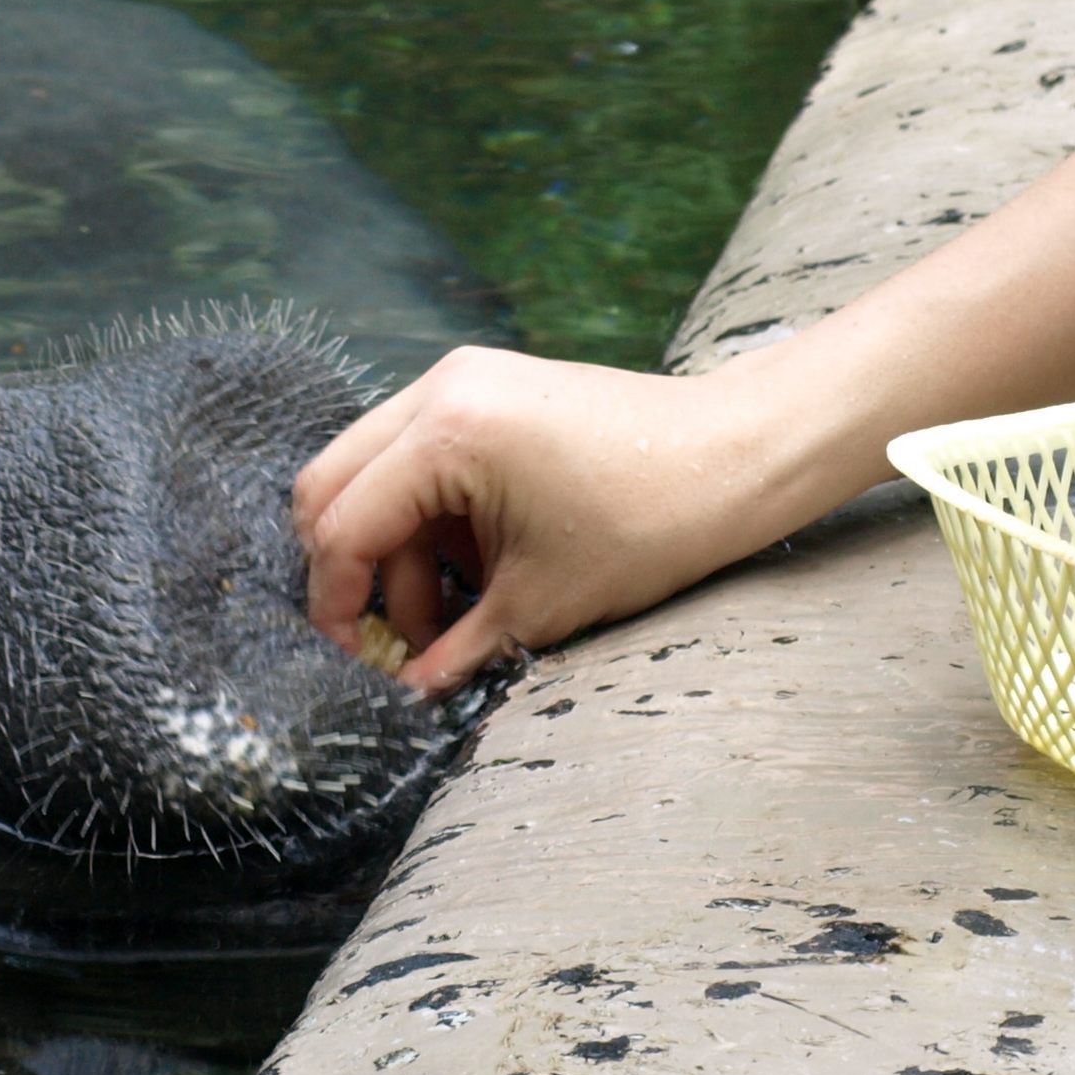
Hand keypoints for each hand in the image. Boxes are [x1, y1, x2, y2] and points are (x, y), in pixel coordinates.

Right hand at [293, 347, 771, 696]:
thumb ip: (454, 650)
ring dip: (392, 552)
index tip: (354, 659)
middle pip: (330, 486)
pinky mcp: (484, 390)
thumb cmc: (656, 522)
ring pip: (372, 475)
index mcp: (445, 434)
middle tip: (377, 637)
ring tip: (445, 620)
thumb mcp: (541, 605)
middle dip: (348, 570)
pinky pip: (416, 459)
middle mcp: (437, 390)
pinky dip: (426, 520)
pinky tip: (472, 571)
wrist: (744, 455)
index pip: (341, 525)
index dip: (335, 603)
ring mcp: (459, 381)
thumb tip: (403, 693)